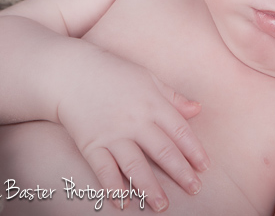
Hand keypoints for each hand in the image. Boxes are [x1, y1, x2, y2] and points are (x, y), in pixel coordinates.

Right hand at [55, 47, 209, 211]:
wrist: (71, 73)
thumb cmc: (113, 73)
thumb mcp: (148, 78)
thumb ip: (172, 97)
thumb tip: (197, 109)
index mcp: (153, 104)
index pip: (180, 131)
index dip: (194, 151)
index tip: (204, 167)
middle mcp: (136, 121)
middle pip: (163, 152)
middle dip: (181, 173)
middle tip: (194, 189)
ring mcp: (113, 134)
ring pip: (136, 166)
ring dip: (150, 188)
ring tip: (162, 206)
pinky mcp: (91, 144)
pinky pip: (104, 170)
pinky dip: (114, 188)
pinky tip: (124, 203)